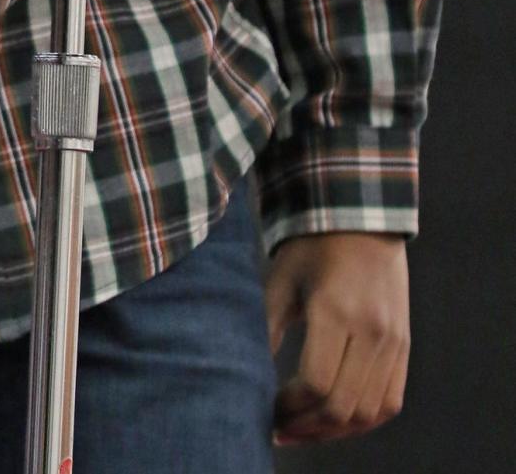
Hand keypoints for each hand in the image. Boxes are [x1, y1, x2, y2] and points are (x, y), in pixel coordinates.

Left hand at [265, 232, 408, 446]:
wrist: (361, 218)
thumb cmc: (311, 246)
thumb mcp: (282, 279)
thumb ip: (265, 328)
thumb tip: (244, 374)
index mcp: (335, 310)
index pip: (316, 383)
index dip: (288, 406)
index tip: (267, 407)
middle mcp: (371, 330)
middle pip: (342, 406)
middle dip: (306, 426)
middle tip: (279, 427)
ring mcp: (393, 340)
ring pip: (369, 412)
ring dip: (335, 431)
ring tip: (303, 429)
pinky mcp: (404, 346)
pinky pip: (390, 402)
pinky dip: (364, 420)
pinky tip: (335, 420)